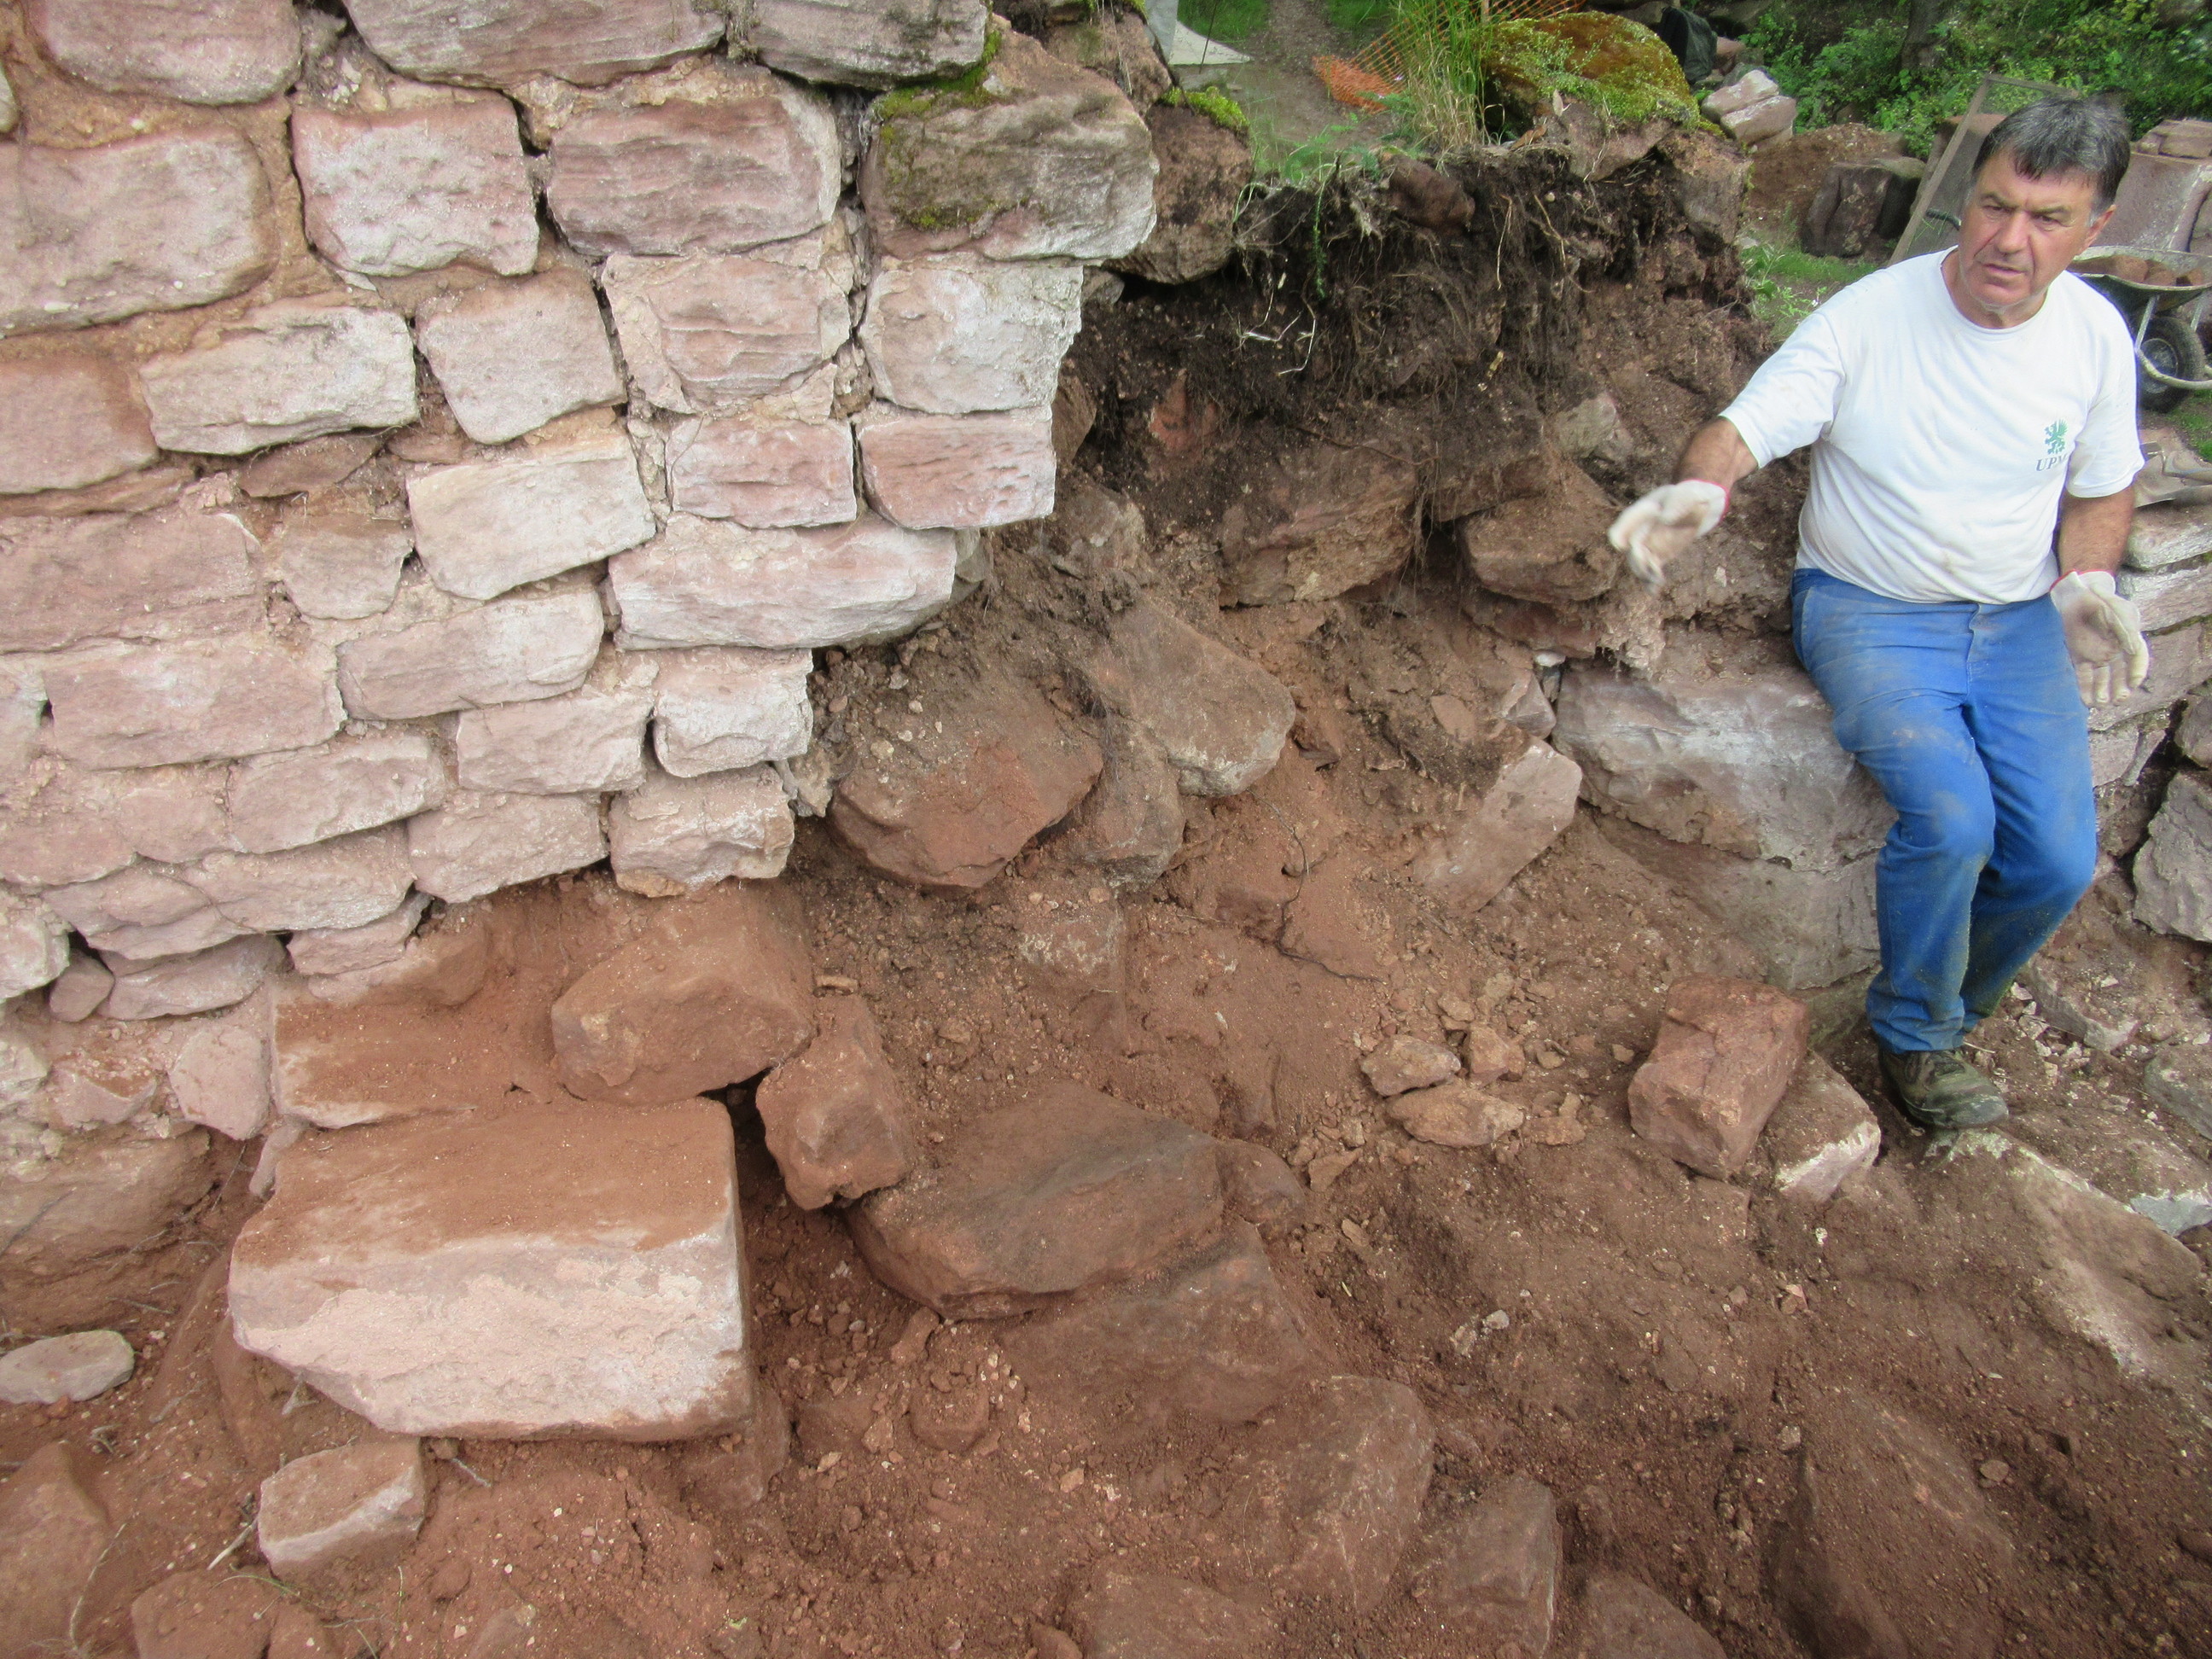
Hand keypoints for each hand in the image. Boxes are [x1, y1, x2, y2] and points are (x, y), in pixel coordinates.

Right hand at [1606, 481, 1728, 588]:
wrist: (1697, 506)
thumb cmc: (1689, 497)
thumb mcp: (1686, 495)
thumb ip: (1677, 504)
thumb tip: (1665, 519)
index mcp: (1639, 515)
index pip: (1622, 528)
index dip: (1620, 536)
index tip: (1623, 544)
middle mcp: (1638, 532)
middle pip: (1630, 551)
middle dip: (1638, 561)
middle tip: (1652, 567)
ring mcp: (1648, 546)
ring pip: (1638, 565)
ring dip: (1645, 574)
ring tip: (1658, 580)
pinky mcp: (1658, 557)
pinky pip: (1650, 572)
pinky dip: (1650, 583)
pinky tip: (1653, 591)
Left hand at [2051, 569, 2150, 705]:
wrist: (2080, 595)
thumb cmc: (2104, 601)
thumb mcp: (2119, 613)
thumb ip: (2126, 631)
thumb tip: (2133, 649)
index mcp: (2129, 641)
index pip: (2137, 661)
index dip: (2137, 673)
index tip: (2134, 684)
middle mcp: (2114, 652)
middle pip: (2119, 675)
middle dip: (2120, 689)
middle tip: (2119, 700)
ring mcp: (2097, 655)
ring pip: (2101, 679)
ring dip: (2102, 693)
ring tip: (2101, 704)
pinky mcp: (2079, 656)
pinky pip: (2083, 675)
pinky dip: (2085, 689)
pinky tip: (2087, 702)